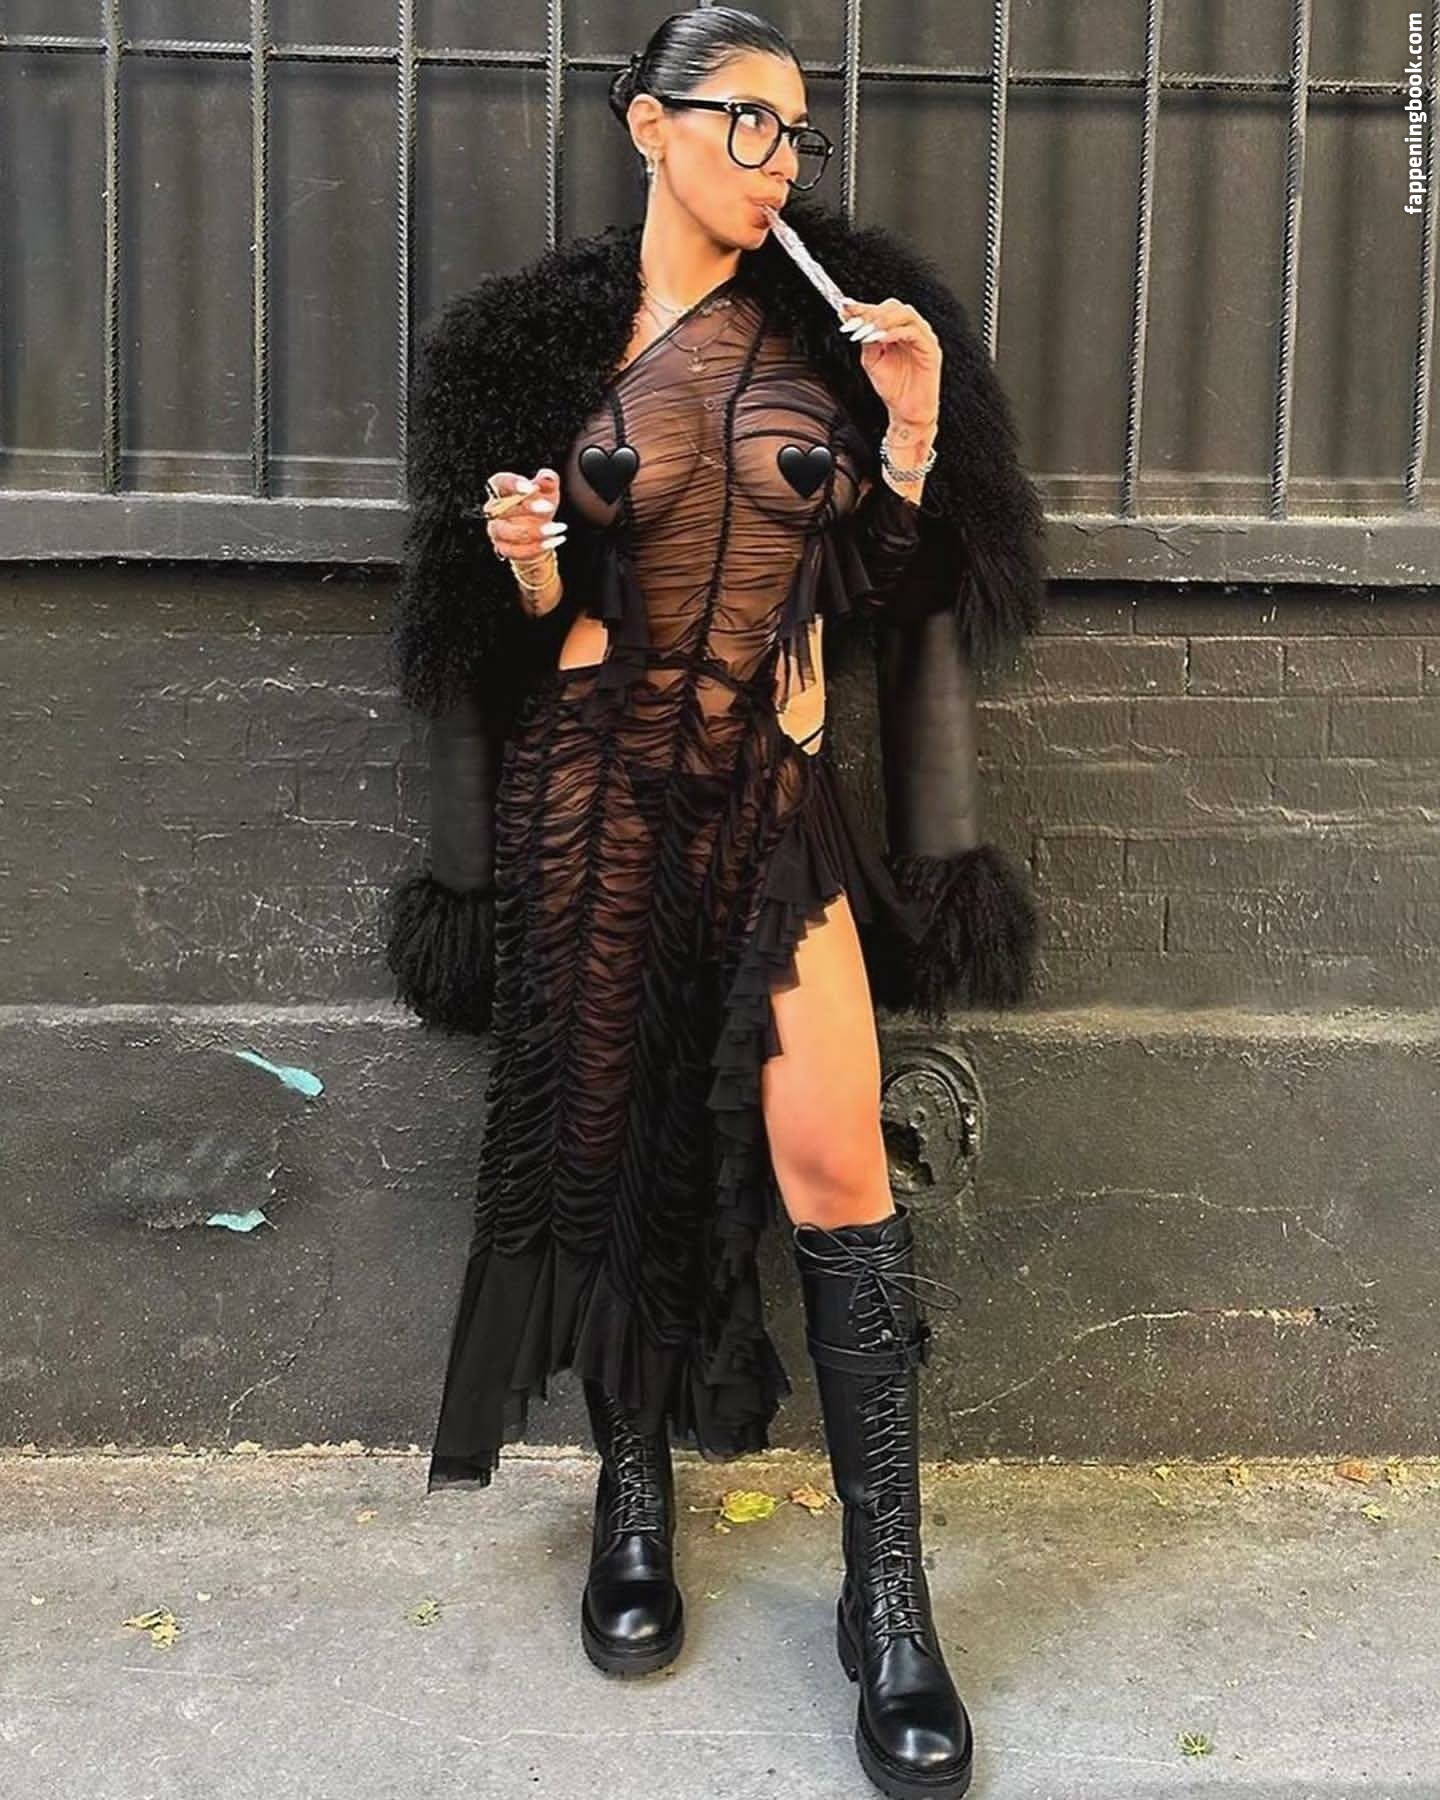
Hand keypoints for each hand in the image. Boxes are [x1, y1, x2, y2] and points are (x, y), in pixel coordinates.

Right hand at [481, 467, 566, 566]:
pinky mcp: (503, 548)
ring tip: (555, 528)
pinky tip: (554, 540)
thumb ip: (548, 481)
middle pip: (501, 508)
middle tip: (548, 507)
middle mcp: (494, 510)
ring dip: (533, 531)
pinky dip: (536, 547)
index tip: (531, 487)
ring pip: (506, 532)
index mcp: (502, 490)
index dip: (513, 484)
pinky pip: (515, 551)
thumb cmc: (539, 508)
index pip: (499, 482)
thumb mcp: (547, 492)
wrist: (540, 534)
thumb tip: (547, 476)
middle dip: (526, 508)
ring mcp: (496, 530)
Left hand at [839, 297, 941, 431]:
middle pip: (893, 307)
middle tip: (855, 320)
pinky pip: (915, 333)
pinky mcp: (931, 349)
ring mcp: (922, 337)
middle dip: (871, 312)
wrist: (907, 411)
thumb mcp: (872, 361)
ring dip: (883, 319)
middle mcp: (910, 330)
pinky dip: (897, 332)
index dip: (861, 307)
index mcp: (896, 330)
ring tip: (868, 329)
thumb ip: (866, 341)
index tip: (844, 307)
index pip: (879, 311)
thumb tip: (855, 322)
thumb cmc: (893, 387)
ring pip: (905, 314)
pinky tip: (882, 338)